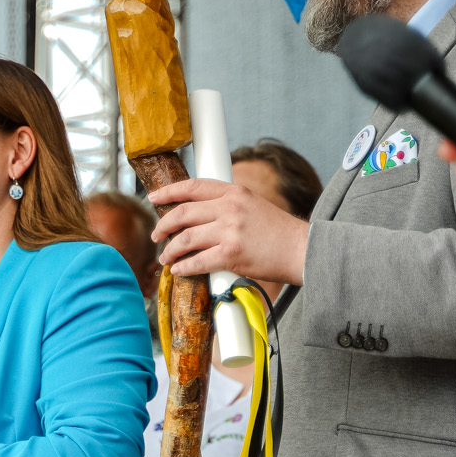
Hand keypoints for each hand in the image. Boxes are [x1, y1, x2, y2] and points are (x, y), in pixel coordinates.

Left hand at [148, 178, 310, 284]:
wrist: (301, 250)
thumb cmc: (278, 233)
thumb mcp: (253, 206)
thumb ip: (227, 206)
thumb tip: (198, 215)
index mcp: (235, 192)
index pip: (194, 186)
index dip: (169, 191)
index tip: (154, 197)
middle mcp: (230, 207)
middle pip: (183, 213)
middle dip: (163, 225)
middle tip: (157, 235)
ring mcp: (230, 230)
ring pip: (186, 238)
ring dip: (170, 250)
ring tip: (166, 257)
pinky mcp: (231, 254)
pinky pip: (196, 261)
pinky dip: (183, 267)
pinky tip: (178, 270)